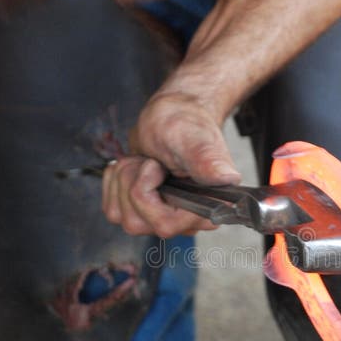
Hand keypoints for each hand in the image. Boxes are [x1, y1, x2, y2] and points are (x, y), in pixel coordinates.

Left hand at [102, 91, 240, 237]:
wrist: (172, 116)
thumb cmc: (186, 124)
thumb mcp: (195, 139)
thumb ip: (208, 161)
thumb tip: (229, 179)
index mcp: (205, 206)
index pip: (166, 224)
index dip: (150, 194)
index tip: (157, 168)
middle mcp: (186, 220)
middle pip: (136, 222)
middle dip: (133, 183)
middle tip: (151, 162)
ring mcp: (162, 218)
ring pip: (120, 217)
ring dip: (124, 180)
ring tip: (145, 162)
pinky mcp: (142, 213)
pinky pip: (112, 210)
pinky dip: (114, 183)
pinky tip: (135, 168)